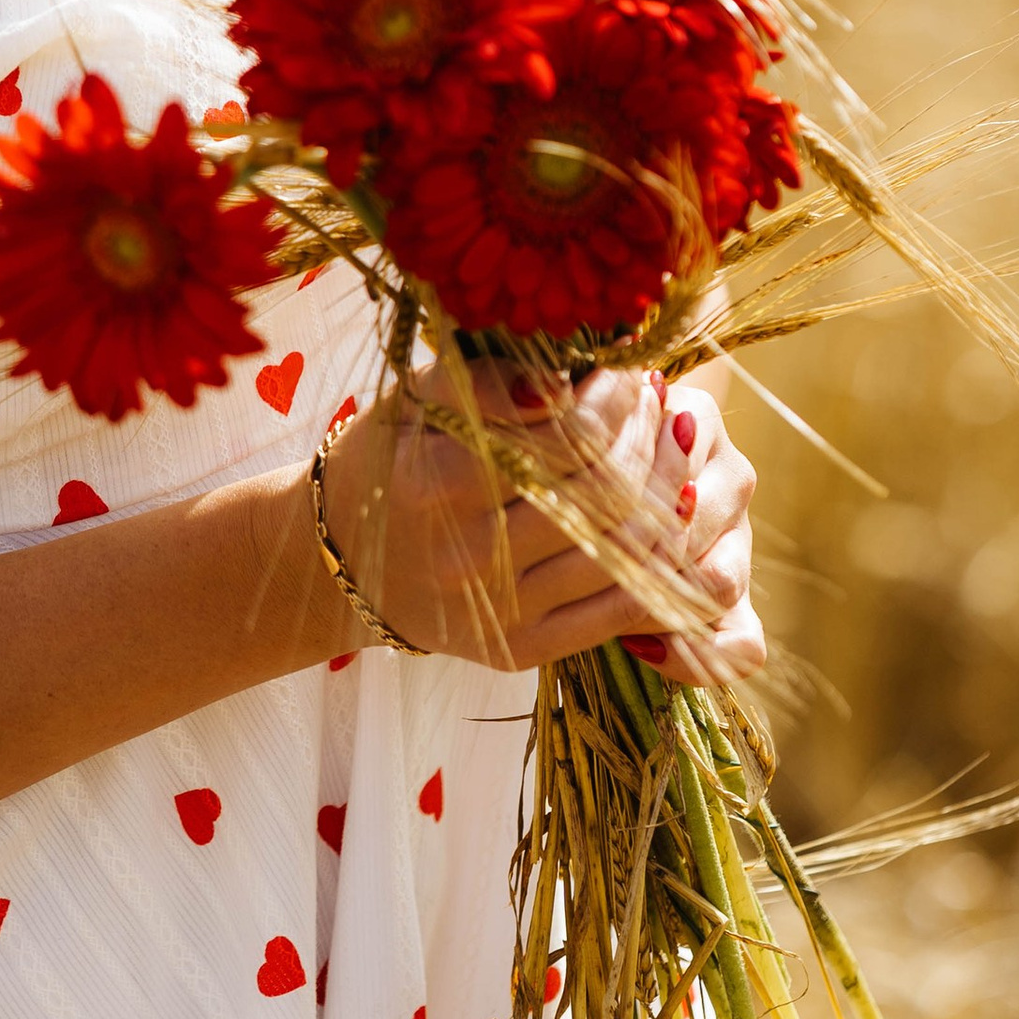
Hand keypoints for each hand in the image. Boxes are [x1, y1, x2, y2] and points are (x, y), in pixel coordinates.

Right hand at [311, 362, 762, 681]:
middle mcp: (468, 554)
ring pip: (624, 552)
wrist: (347, 561)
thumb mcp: (413, 401)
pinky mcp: (522, 649)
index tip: (629, 369)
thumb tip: (565, 377)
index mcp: (438, 483)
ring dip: (668, 493)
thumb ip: (483, 379)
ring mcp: (499, 610)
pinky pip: (619, 612)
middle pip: (607, 494)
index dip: (616, 398)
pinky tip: (671, 521)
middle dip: (649, 438)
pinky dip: (662, 566)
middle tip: (660, 402)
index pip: (568, 437)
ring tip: (672, 450)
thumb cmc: (390, 461)